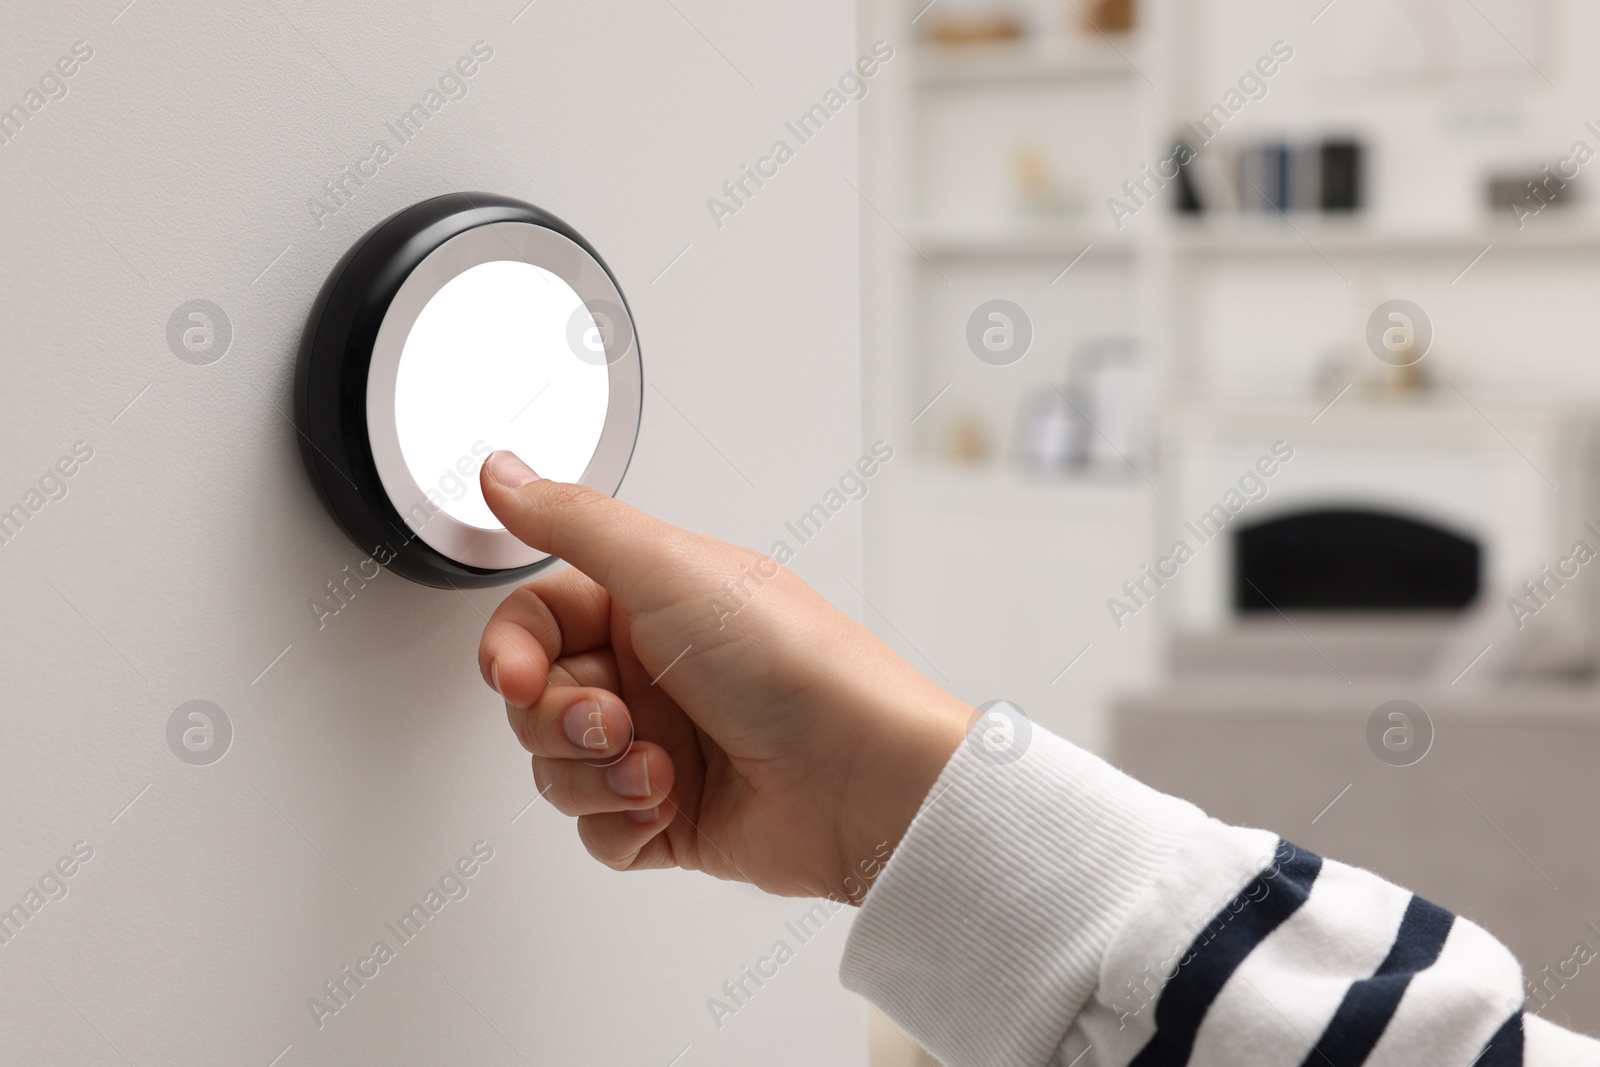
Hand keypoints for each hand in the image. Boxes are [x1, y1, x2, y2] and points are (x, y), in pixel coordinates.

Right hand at [475, 451, 971, 900]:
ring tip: (658, 767)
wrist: (865, 779)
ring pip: (558, 771)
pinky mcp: (672, 816)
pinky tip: (669, 803)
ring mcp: (660, 746)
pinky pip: (598, 832)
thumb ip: (571, 522)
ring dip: (595, 776)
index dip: (512, 651)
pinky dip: (623, 823)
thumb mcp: (669, 570)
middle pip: (536, 703)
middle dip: (563, 720)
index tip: (517, 675)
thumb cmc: (795, 665)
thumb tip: (501, 472)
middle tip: (615, 720)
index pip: (535, 621)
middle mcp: (652, 671)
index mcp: (648, 602)